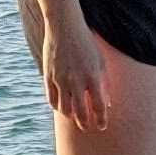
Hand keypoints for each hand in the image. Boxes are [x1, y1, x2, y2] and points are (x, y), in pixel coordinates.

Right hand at [45, 17, 113, 133]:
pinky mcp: (48, 76)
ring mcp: (61, 79)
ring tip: (75, 118)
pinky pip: (52, 99)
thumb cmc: (86, 43)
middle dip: (85, 123)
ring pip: (65, 109)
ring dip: (71, 116)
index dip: (101, 119)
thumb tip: (106, 104)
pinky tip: (62, 108)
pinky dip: (57, 107)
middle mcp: (77, 80)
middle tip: (88, 127)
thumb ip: (104, 83)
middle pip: (81, 112)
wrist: (64, 27)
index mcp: (93, 76)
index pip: (99, 106)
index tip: (102, 126)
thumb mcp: (100, 62)